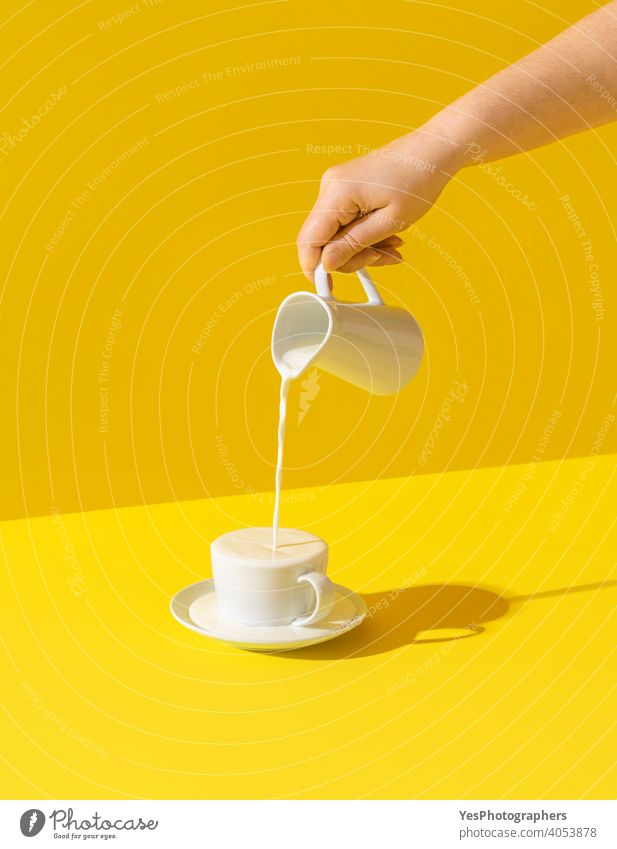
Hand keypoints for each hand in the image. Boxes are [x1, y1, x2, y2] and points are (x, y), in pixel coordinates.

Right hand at [297, 126, 461, 280]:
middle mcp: (330, 186)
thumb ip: (353, 245)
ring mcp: (336, 186)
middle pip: (322, 239)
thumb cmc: (418, 180)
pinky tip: (388, 235)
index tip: (327, 288)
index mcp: (337, 193)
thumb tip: (326, 265)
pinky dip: (364, 233)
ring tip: (393, 246)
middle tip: (381, 259)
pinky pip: (346, 221)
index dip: (314, 268)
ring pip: (336, 233)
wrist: (433, 150)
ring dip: (362, 247)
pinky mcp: (346, 188)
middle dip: (350, 257)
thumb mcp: (389, 222)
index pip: (309, 240)